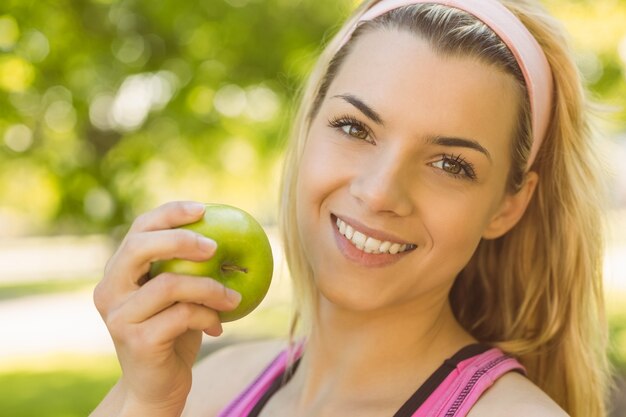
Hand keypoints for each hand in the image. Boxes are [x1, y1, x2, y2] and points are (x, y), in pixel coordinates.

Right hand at [93, 201, 240, 415]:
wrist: (157, 387)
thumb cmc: (172, 334)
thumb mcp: (178, 296)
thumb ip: (186, 267)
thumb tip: (228, 231)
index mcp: (117, 273)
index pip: (138, 230)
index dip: (169, 214)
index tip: (203, 209)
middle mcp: (109, 291)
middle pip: (138, 247)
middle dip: (180, 240)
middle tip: (215, 247)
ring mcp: (119, 317)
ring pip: (168, 284)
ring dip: (210, 287)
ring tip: (233, 298)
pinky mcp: (136, 340)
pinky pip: (182, 315)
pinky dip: (208, 316)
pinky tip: (218, 326)